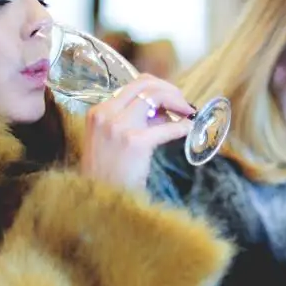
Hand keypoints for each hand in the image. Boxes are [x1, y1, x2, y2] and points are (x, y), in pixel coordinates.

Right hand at [79, 74, 194, 190]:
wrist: (100, 201)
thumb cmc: (107, 175)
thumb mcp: (110, 141)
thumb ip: (133, 122)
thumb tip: (163, 112)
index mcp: (98, 112)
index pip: (132, 84)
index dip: (157, 87)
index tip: (171, 97)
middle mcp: (106, 114)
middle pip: (145, 84)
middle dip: (169, 89)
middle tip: (183, 103)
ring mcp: (119, 127)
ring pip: (155, 96)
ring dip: (177, 101)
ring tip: (187, 112)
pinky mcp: (135, 142)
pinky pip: (167, 127)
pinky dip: (181, 126)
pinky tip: (188, 130)